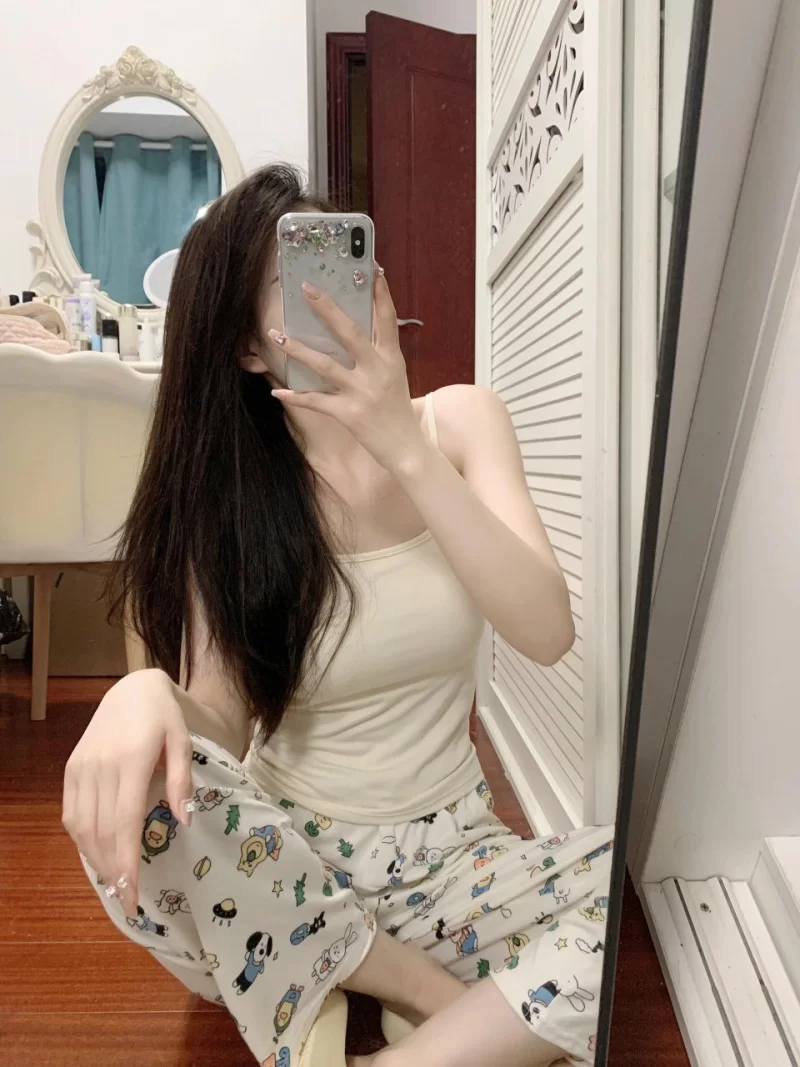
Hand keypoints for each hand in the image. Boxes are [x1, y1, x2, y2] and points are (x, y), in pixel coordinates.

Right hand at [62, 668, 192, 917]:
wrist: (131, 690)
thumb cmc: (164, 719)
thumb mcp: (183, 742)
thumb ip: (182, 781)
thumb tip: (184, 822)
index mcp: (132, 761)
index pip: (125, 822)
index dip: (127, 863)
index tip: (133, 895)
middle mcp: (101, 767)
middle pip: (101, 831)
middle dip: (112, 871)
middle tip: (127, 900)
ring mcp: (81, 768)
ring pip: (81, 827)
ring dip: (95, 860)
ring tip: (114, 884)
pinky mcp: (71, 769)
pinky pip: (71, 813)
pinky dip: (81, 839)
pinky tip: (97, 855)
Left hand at [268, 269, 428, 472]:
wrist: (406, 449)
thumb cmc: (397, 410)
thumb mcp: (395, 376)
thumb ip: (379, 354)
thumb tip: (357, 331)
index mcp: (391, 359)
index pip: (387, 319)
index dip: (381, 293)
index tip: (373, 268)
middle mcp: (377, 371)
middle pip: (350, 333)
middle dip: (327, 310)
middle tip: (306, 288)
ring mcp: (362, 392)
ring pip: (325, 365)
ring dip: (298, 349)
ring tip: (276, 335)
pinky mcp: (349, 414)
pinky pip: (317, 402)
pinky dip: (296, 397)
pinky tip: (277, 392)